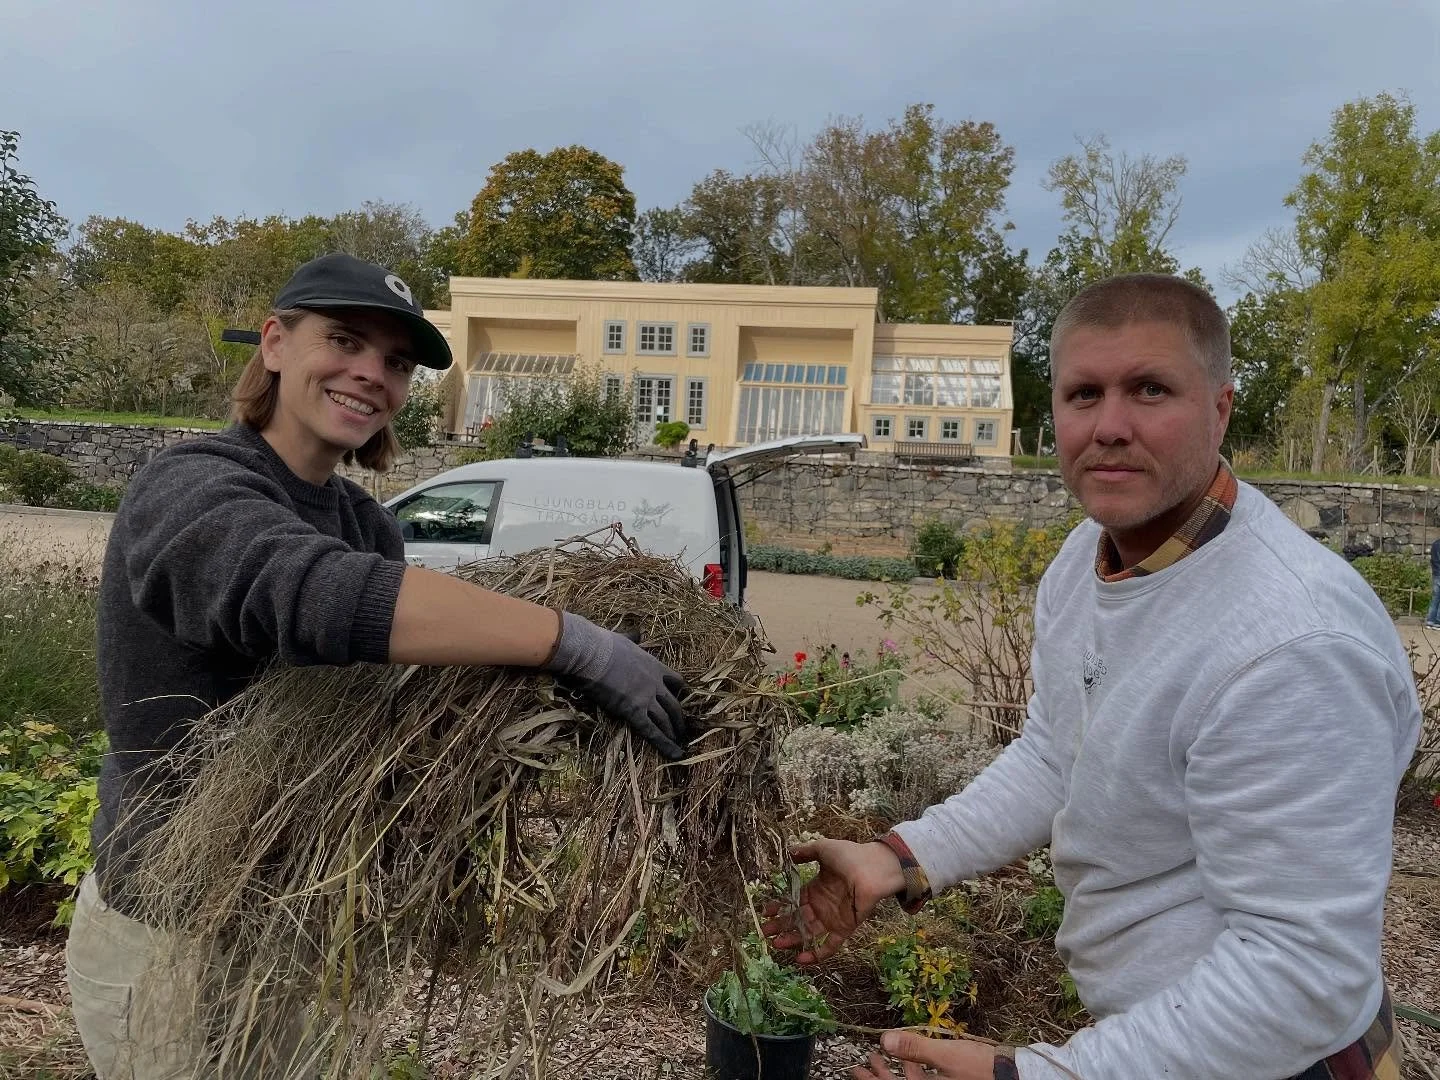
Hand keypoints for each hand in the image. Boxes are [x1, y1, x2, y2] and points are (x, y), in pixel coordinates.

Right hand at [544, 612, 689, 760]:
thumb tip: (637, 631)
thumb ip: (634, 638)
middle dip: (680, 719)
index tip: (681, 699)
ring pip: (666, 720)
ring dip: (674, 733)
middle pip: (675, 704)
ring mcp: (646, 698)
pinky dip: (665, 744)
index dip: (679, 692)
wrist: (591, 654)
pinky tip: (675, 754)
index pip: (676, 681)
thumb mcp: (624, 638)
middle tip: (684, 730)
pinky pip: (652, 731)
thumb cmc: (603, 645)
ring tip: (680, 744)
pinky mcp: (634, 711)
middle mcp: (655, 683)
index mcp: (654, 665)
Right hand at [760, 839, 904, 962]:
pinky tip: (800, 959)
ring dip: (792, 940)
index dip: (780, 907)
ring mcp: (833, 918)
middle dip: (781, 926)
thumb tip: (789, 852)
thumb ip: (805, 852)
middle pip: (798, 920)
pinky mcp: (845, 928)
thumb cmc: (850, 856)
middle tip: (765, 932)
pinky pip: (829, 946)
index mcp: (816, 888)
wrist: (874, 868)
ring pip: (809, 934)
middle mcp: (823, 905)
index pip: (794, 901)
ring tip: (776, 944)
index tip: (766, 911)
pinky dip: (816, 954)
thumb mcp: (823, 849)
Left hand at [852, 1031, 997, 1079]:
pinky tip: (913, 1060)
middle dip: (881, 1075)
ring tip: (883, 1057)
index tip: (857, 1069)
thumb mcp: (945, 1056)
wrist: (1011, 1075)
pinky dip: (915, 1071)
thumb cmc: (980, 1068)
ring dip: (896, 1072)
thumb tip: (884, 1040)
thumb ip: (914, 1048)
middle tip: (865, 1063)